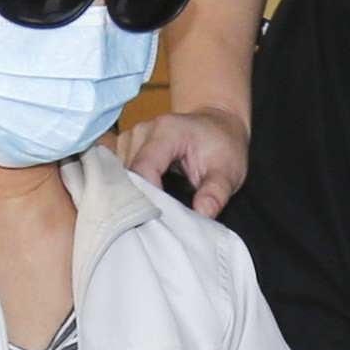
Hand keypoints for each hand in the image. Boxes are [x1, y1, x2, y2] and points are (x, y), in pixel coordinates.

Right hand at [123, 104, 247, 216]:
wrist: (217, 124)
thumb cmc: (223, 146)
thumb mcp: (229, 171)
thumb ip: (216, 191)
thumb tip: (203, 213)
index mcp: (166, 131)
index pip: (143, 170)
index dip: (148, 198)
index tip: (162, 221)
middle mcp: (142, 131)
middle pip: (128, 176)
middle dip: (141, 202)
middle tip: (160, 225)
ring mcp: (130, 139)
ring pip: (121, 178)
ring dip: (135, 198)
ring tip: (155, 214)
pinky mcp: (125, 148)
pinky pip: (120, 176)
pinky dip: (131, 191)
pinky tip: (145, 203)